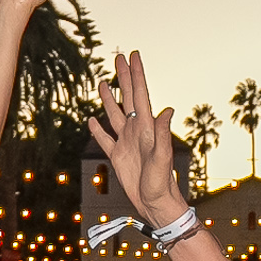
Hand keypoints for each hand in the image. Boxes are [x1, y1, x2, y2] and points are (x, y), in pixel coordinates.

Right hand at [83, 51, 190, 229]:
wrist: (155, 204)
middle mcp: (137, 131)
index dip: (137, 75)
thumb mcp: (162, 157)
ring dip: (109, 99)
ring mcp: (126, 143)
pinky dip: (98, 130)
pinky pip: (106, 139)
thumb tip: (168, 110)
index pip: (140, 95)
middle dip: (124, 77)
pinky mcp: (118, 157)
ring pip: (115, 115)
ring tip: (103, 82)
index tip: (134, 55)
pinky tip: (92, 121)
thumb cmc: (161, 183)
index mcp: (147, 128)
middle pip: (128, 98)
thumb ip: (163, 134)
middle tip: (119, 58)